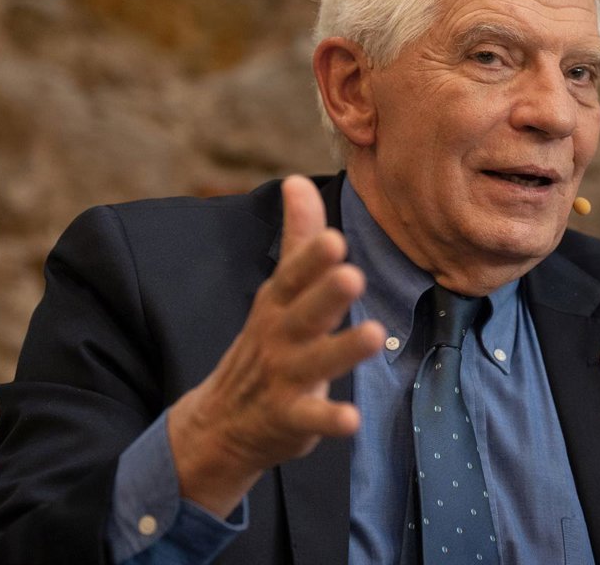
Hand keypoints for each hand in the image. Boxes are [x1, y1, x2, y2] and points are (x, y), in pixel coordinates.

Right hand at [167, 175, 385, 516]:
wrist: (224, 420)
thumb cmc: (267, 340)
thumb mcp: (278, 289)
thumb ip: (297, 239)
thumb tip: (298, 180)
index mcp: (279, 303)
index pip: (294, 276)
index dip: (312, 259)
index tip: (334, 238)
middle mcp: (280, 336)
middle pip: (304, 313)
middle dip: (326, 294)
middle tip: (353, 275)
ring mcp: (283, 377)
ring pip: (316, 362)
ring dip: (343, 349)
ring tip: (376, 334)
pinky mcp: (291, 417)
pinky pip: (312, 418)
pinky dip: (330, 420)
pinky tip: (353, 419)